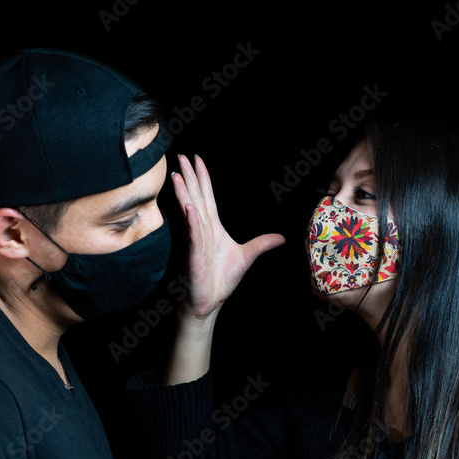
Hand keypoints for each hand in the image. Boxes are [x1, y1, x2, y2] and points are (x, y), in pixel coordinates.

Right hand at [171, 154, 284, 320]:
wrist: (210, 301)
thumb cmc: (222, 279)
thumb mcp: (247, 256)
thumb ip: (262, 244)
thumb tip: (281, 237)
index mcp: (212, 227)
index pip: (207, 197)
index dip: (203, 178)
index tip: (197, 160)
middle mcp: (202, 230)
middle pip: (196, 198)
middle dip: (189, 177)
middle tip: (181, 156)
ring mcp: (197, 242)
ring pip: (190, 212)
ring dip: (184, 194)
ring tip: (178, 176)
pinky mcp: (195, 256)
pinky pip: (194, 236)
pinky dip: (192, 222)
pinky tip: (189, 208)